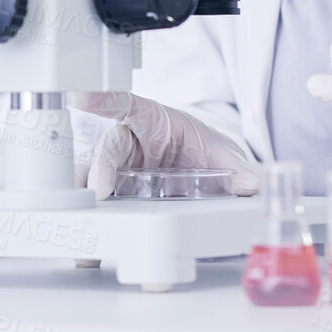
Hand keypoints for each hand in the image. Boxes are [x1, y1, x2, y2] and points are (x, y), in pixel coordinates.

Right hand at [69, 92, 260, 200]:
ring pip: (92, 177)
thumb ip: (236, 167)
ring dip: (85, 198)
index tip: (79, 95)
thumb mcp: (223, 153)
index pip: (125, 104)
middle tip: (99, 190)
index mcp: (151, 119)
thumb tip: (252, 184)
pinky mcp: (116, 196)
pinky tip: (88, 236)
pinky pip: (97, 203)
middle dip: (99, 168)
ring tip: (82, 218)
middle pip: (106, 149)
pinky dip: (90, 219)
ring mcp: (119, 171)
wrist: (204, 172)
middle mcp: (128, 143)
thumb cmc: (203, 150)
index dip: (103, 98)